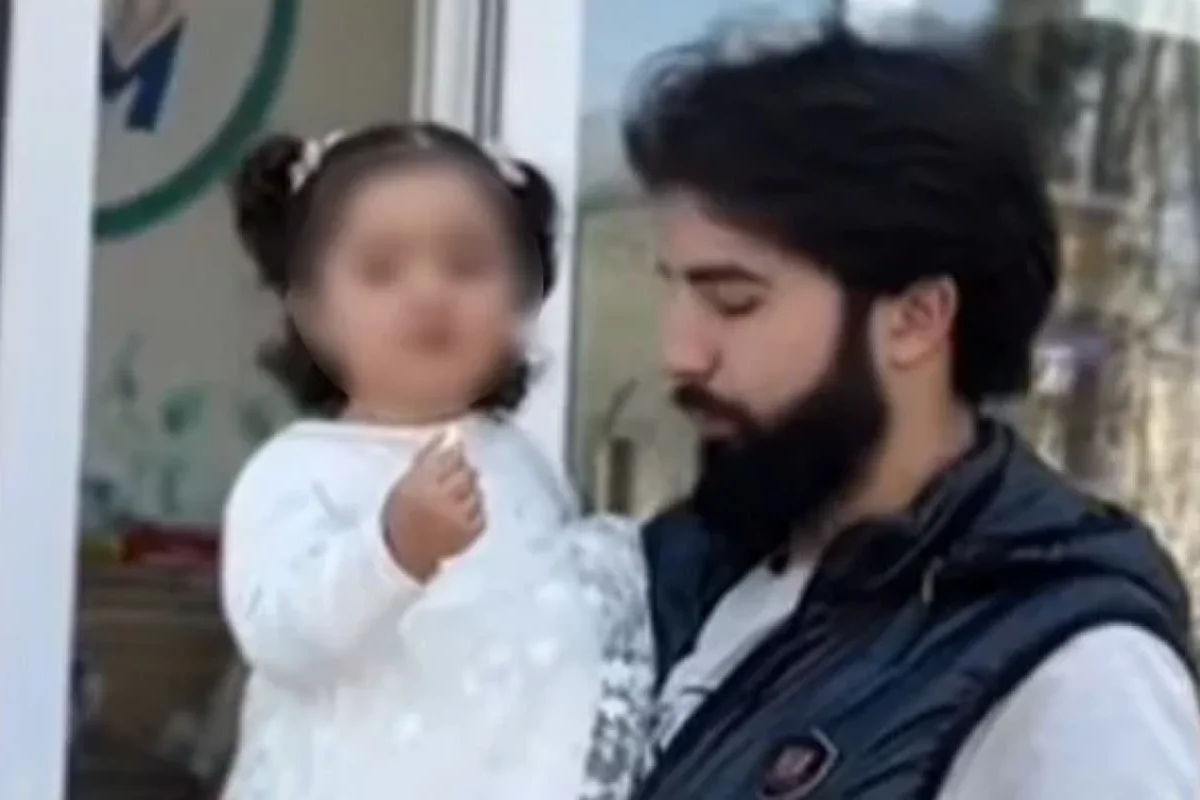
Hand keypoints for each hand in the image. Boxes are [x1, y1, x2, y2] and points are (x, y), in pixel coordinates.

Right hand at [383, 429, 483, 580]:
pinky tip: (462, 512)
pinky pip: (482, 513)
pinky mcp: (468, 535)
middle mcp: (440, 501)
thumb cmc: (404, 510)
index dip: (456, 454)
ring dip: (472, 491)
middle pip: (467, 474)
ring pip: (477, 493)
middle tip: (457, 477)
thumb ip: (430, 455)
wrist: (403, 551)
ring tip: (457, 497)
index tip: (456, 455)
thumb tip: (451, 433)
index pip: (450, 459)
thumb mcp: (408, 480)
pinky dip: (476, 510)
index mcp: (421, 485)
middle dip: (465, 472)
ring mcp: (456, 519)